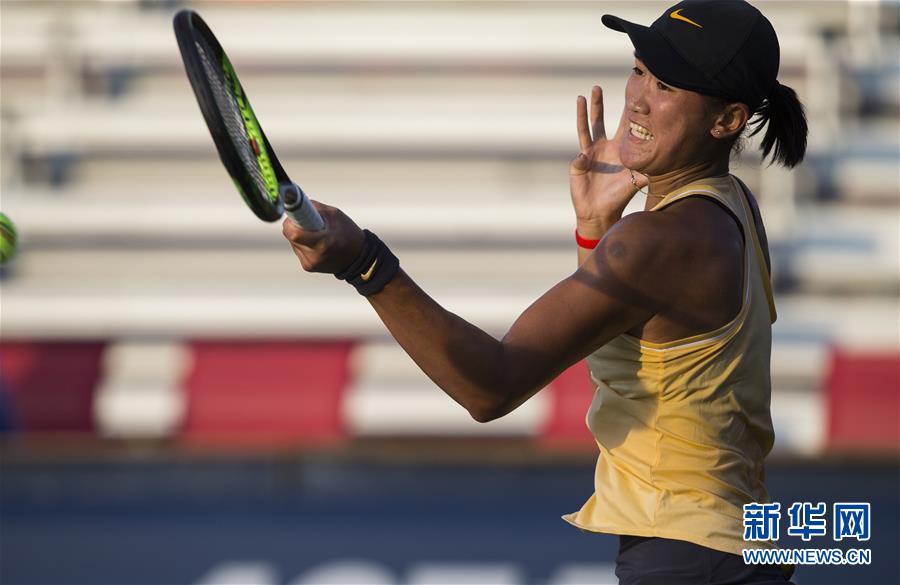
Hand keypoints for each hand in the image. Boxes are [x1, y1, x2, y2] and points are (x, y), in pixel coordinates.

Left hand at [282, 201, 365, 273]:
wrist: (358, 256)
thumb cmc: (348, 232)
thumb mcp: (334, 214)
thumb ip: (314, 208)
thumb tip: (296, 204)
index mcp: (322, 243)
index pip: (293, 233)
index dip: (291, 222)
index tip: (296, 216)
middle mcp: (314, 256)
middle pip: (291, 237)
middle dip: (297, 227)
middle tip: (309, 223)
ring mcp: (310, 263)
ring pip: (293, 243)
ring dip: (301, 236)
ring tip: (317, 235)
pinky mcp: (308, 266)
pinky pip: (298, 250)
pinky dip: (304, 244)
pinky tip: (317, 244)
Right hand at [570, 86, 647, 237]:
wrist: (600, 211)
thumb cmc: (620, 196)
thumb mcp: (638, 181)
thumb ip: (648, 170)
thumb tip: (669, 161)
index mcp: (621, 149)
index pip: (626, 126)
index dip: (630, 112)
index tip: (635, 94)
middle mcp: (607, 146)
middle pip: (605, 119)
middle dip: (603, 103)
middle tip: (600, 86)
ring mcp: (592, 152)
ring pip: (590, 126)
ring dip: (588, 111)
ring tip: (586, 94)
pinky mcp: (580, 161)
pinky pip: (581, 145)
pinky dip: (582, 141)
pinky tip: (581, 131)